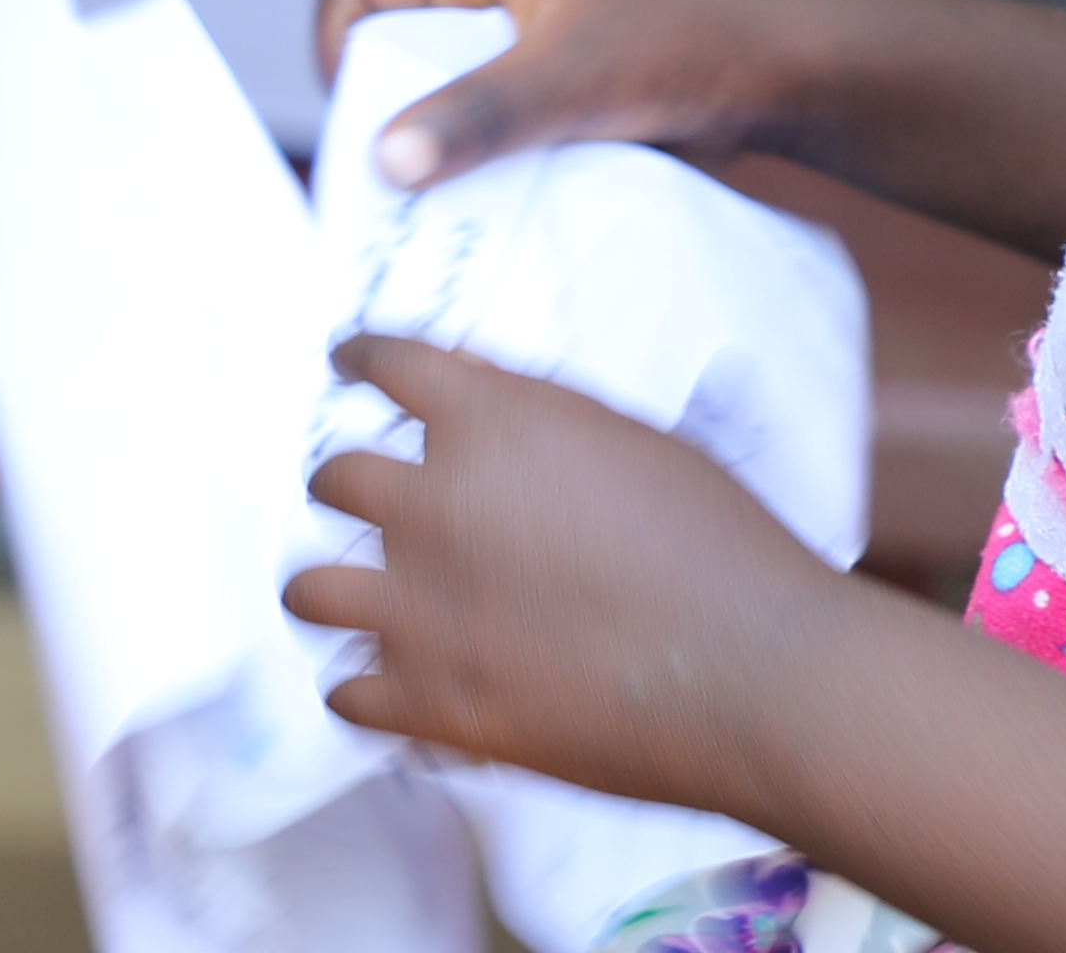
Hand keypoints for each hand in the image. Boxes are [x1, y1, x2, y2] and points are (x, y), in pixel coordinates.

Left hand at [292, 335, 843, 818]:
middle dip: (342, 483)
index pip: (385, 361)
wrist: (757, 673)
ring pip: (309, 589)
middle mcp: (432, 504)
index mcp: (486, 421)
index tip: (346, 363)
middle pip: (333, 477)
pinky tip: (377, 686)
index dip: (359, 358)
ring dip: (325, 586)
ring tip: (341, 595)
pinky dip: (361, 688)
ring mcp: (421, 610)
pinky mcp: (433, 707)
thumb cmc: (721, 548)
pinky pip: (346, 694)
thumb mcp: (630, 438)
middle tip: (358, 499)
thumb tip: (476, 406)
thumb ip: (536, 420)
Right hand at [316, 0, 820, 191]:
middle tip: (395, 187)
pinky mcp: (552, 95)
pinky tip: (496, 213)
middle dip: (386, 115)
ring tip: (442, 211)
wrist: (780, 75)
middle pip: (392, 52)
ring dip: (437, 150)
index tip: (363, 127)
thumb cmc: (683, 46)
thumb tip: (387, 160)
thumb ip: (479, 116)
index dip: (340, 53)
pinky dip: (481, 169)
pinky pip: (488, 131)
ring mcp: (523, 48)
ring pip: (440, 99)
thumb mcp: (571, 80)